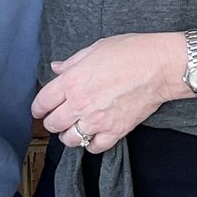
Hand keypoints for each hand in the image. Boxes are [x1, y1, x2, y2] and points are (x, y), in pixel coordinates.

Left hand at [31, 33, 176, 153]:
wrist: (159, 67)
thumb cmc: (129, 51)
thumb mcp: (94, 49)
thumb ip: (72, 62)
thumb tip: (56, 68)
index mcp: (72, 81)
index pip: (43, 102)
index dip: (37, 108)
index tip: (38, 110)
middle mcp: (80, 104)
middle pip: (53, 124)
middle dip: (51, 122)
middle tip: (55, 118)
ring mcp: (97, 120)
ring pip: (70, 140)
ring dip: (68, 135)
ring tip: (73, 128)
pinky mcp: (115, 132)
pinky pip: (94, 147)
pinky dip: (90, 144)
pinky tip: (92, 135)